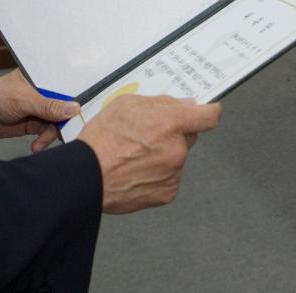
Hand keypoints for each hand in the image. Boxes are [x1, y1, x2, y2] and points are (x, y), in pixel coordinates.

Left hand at [0, 70, 79, 151]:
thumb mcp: (25, 100)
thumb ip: (49, 105)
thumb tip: (75, 108)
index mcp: (44, 77)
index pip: (66, 85)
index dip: (77, 96)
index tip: (87, 109)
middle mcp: (45, 92)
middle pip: (66, 106)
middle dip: (67, 119)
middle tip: (68, 131)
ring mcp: (41, 108)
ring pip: (58, 122)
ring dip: (52, 134)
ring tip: (42, 141)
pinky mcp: (36, 123)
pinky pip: (47, 132)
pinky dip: (44, 140)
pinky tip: (36, 145)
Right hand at [78, 94, 220, 213]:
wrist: (86, 176)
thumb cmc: (101, 140)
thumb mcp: (126, 105)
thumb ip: (161, 103)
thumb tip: (184, 105)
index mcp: (170, 123)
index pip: (209, 116)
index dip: (209, 112)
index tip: (207, 112)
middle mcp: (177, 149)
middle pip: (189, 137)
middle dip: (175, 134)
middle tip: (148, 136)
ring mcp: (174, 173)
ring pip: (177, 158)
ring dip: (164, 155)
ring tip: (135, 156)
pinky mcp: (167, 192)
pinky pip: (169, 177)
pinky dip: (158, 174)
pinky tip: (137, 171)